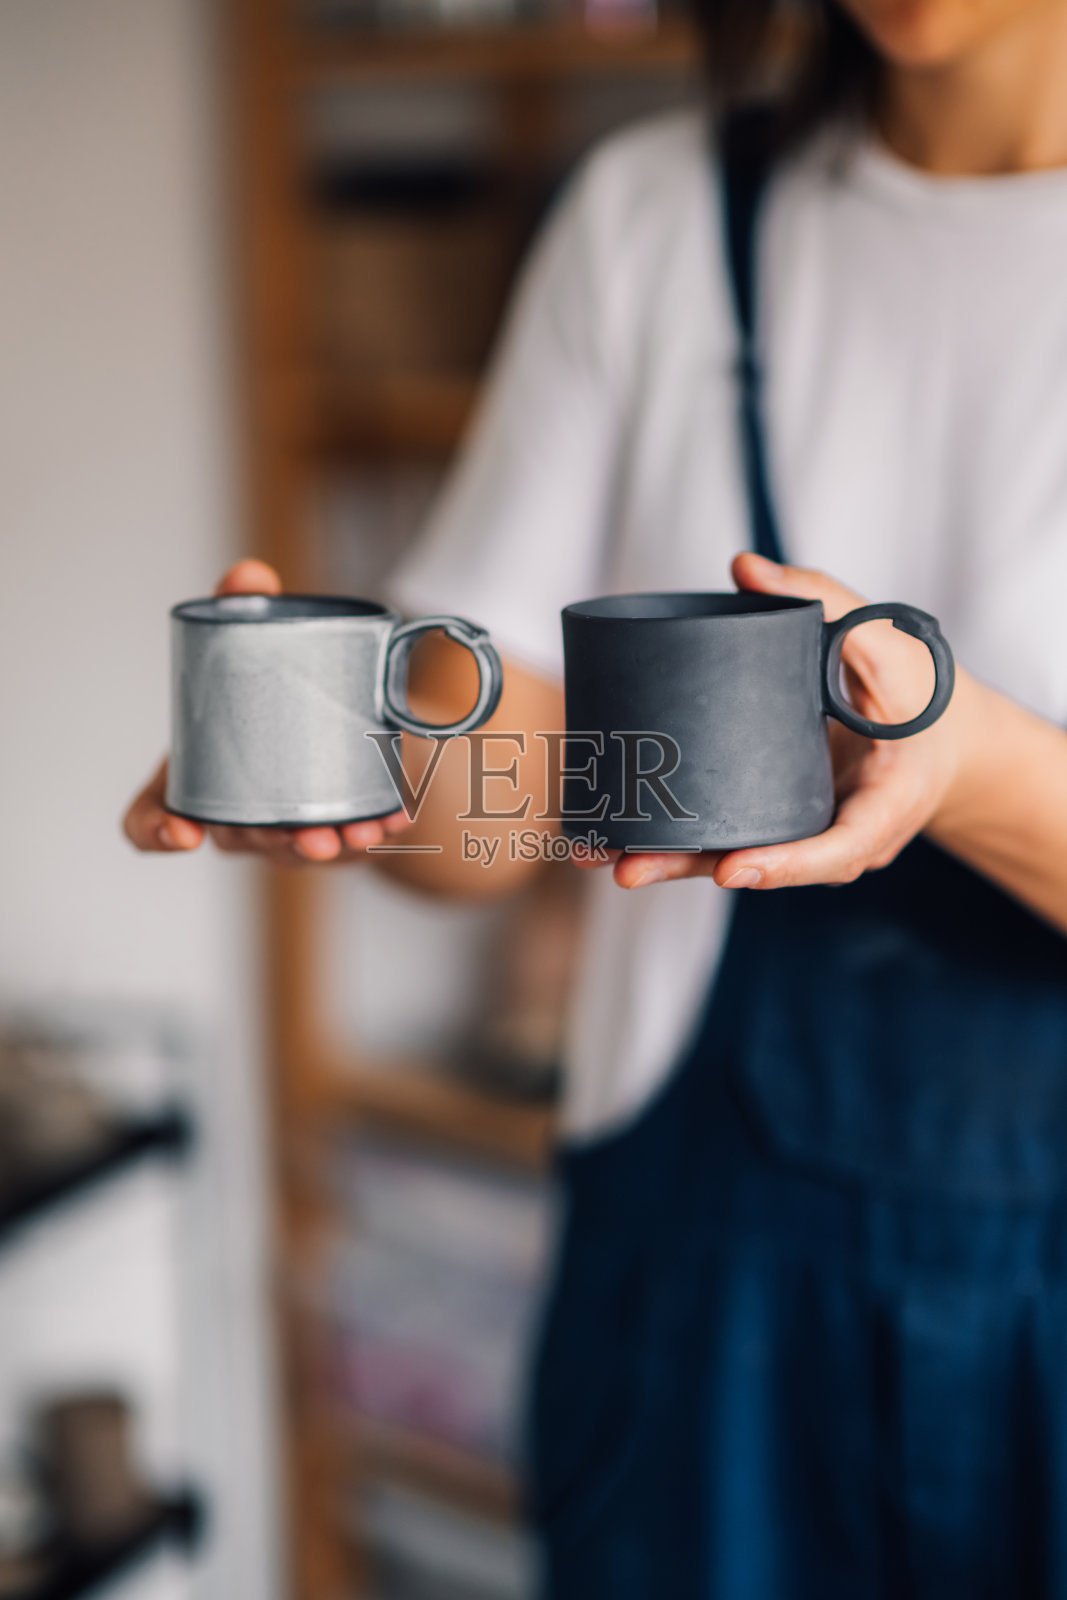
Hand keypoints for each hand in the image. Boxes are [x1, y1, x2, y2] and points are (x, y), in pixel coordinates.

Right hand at [122, 559, 408, 863]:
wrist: (334, 718)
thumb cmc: (271, 694)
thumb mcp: (251, 652)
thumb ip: (242, 611)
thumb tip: (249, 574)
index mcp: (195, 777)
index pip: (150, 821)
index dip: (156, 833)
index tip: (181, 834)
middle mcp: (235, 815)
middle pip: (236, 840)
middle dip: (263, 838)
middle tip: (287, 827)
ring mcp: (287, 830)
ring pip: (296, 852)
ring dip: (322, 847)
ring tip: (346, 834)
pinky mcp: (338, 829)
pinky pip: (357, 840)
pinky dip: (377, 830)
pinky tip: (394, 818)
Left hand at [606, 552, 979, 892]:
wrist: (940, 734)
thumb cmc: (918, 685)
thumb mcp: (887, 640)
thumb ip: (823, 600)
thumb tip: (744, 567)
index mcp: (887, 803)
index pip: (839, 848)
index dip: (787, 864)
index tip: (733, 868)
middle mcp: (843, 835)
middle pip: (766, 863)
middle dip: (694, 868)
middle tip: (628, 870)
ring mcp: (807, 833)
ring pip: (736, 857)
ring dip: (668, 863)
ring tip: (602, 858)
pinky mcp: (780, 822)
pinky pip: (732, 838)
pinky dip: (678, 841)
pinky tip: (616, 838)